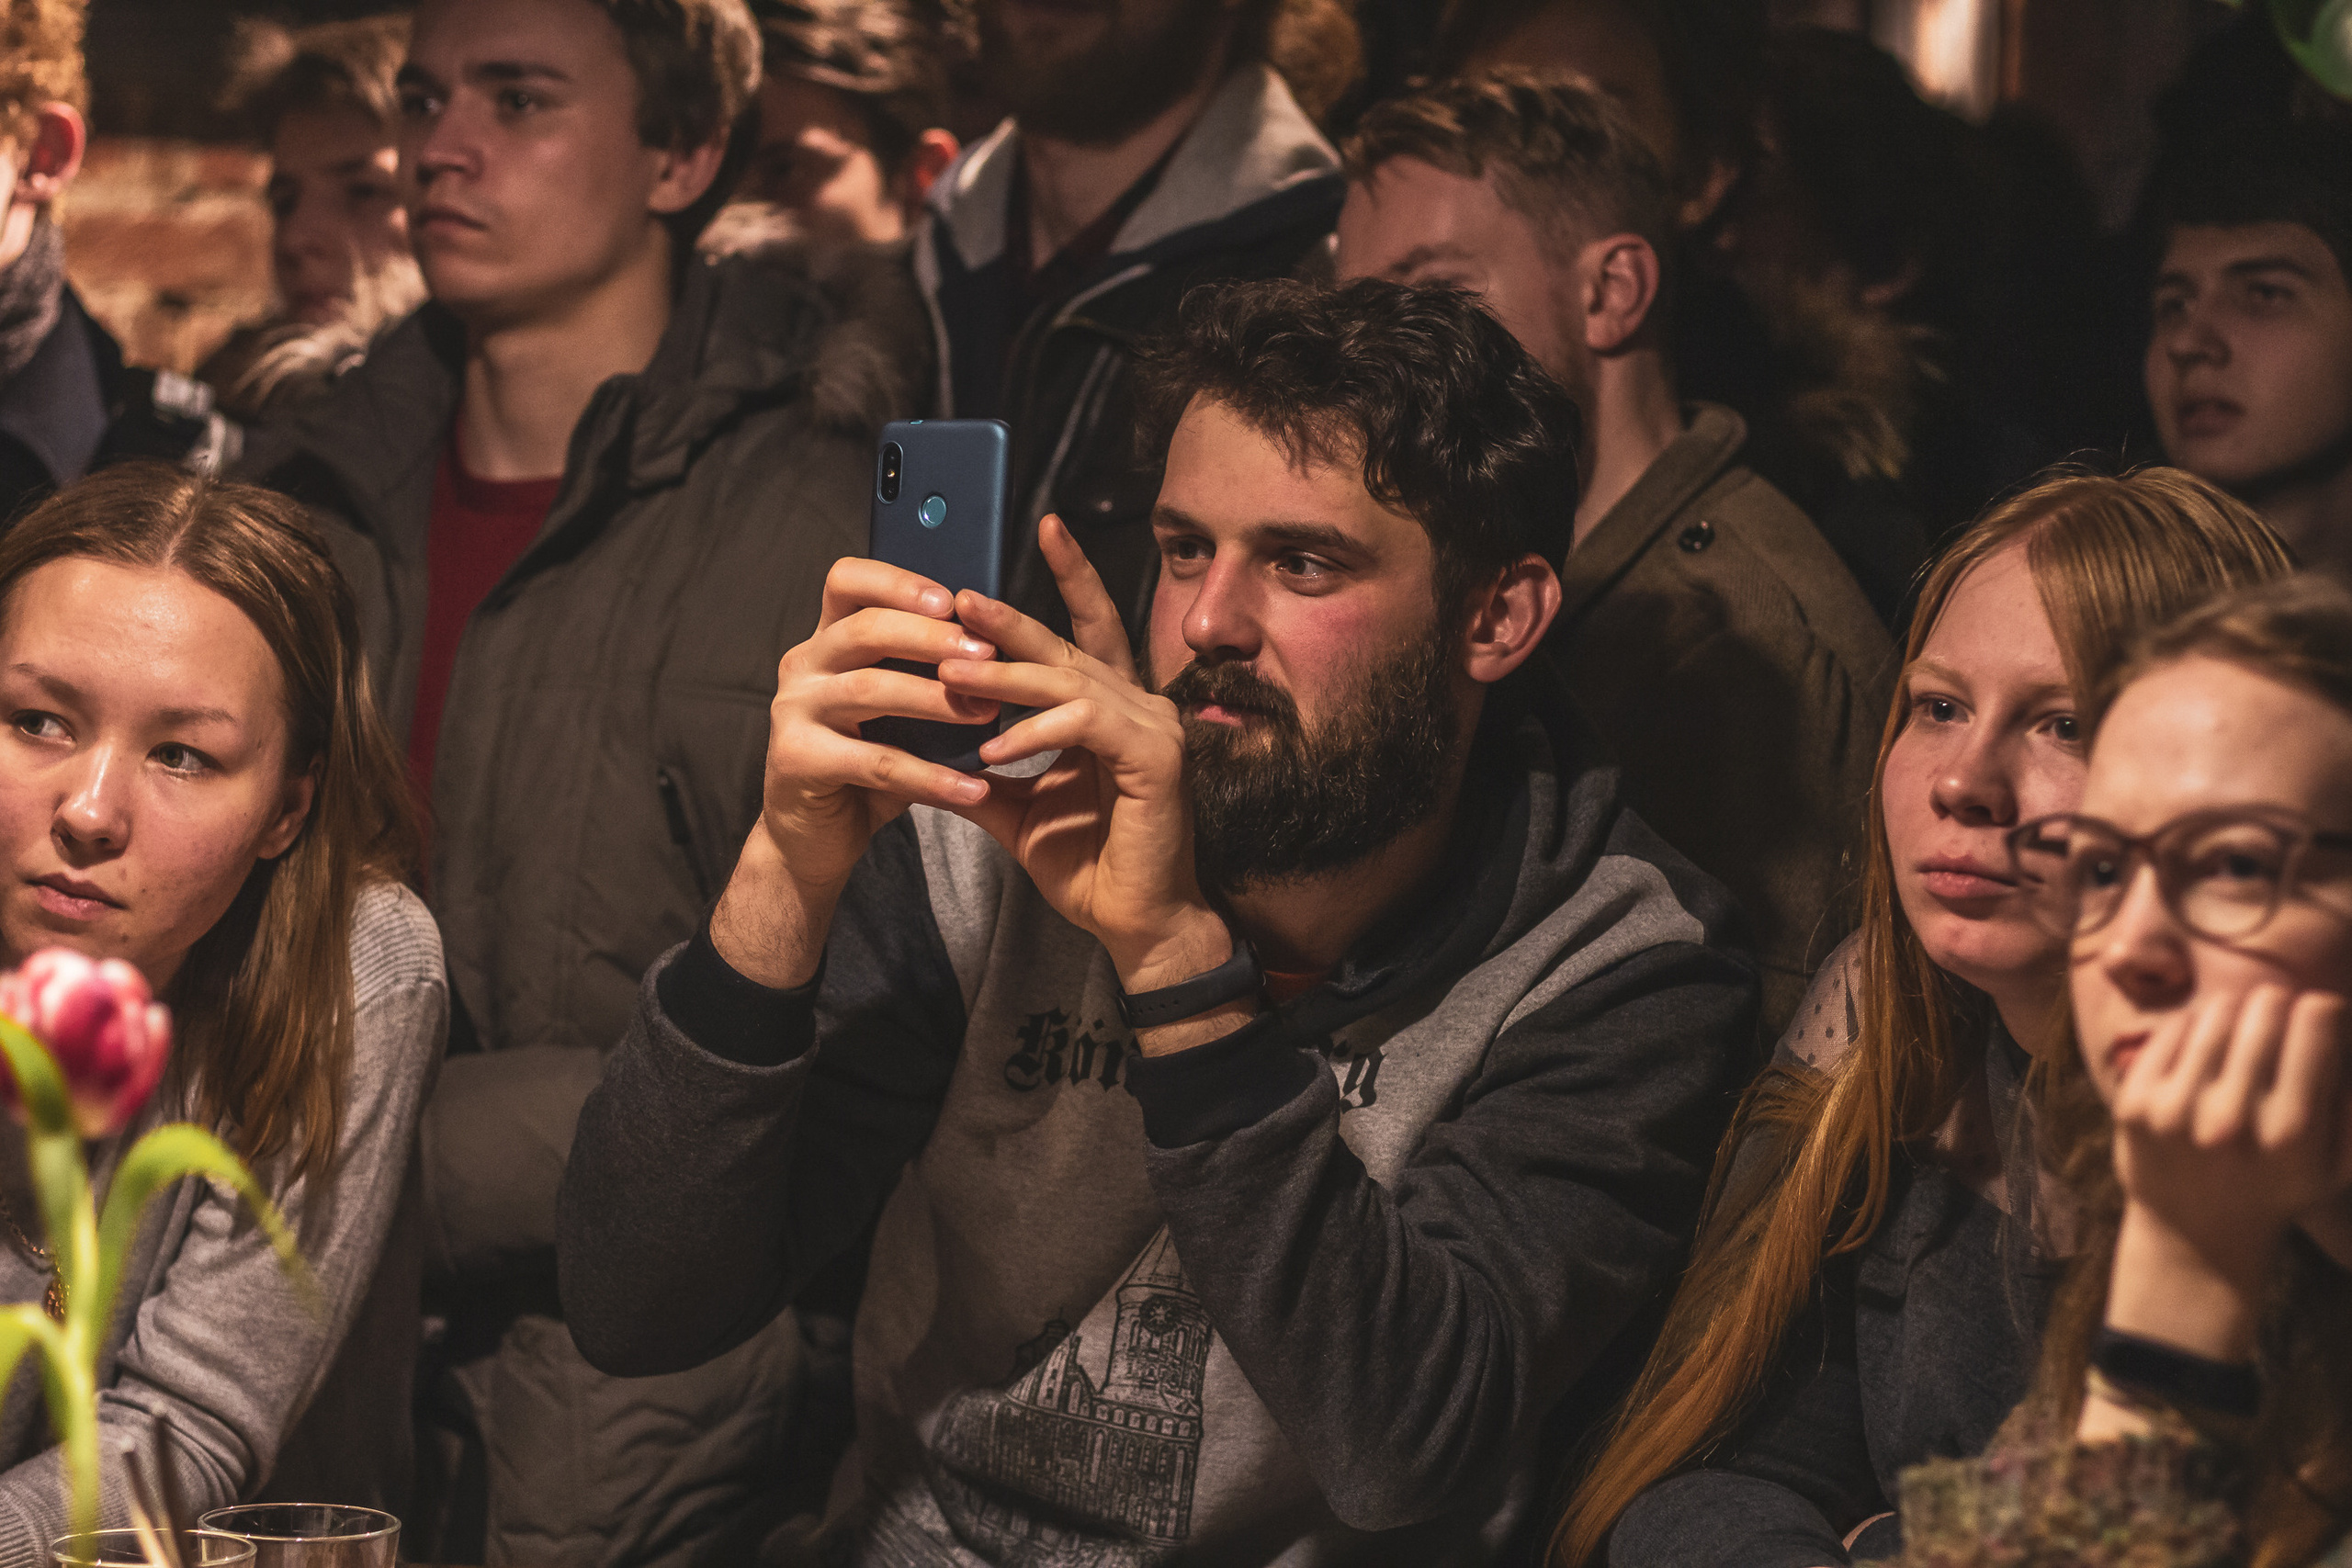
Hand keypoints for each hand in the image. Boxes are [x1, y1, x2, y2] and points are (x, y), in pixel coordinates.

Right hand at [709, 557, 1002, 987]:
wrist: (813, 837)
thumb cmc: (867, 762)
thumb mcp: (897, 710)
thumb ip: (926, 674)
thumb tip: (998, 644)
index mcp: (827, 640)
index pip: (848, 581)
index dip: (898, 582)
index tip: (953, 597)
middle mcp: (803, 665)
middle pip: (865, 629)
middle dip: (931, 637)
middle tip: (988, 652)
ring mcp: (793, 710)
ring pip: (870, 689)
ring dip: (936, 700)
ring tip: (987, 713)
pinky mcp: (796, 760)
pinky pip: (876, 763)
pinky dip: (931, 777)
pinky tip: (973, 788)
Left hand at [936, 516, 1234, 1005]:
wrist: (1136, 924)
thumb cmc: (1089, 865)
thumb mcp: (1018, 808)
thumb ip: (983, 771)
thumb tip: (925, 746)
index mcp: (1111, 708)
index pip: (1089, 628)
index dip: (1070, 575)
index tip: (1044, 525)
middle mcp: (1140, 705)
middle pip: (1070, 644)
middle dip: (1011, 619)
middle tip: (957, 597)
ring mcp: (1153, 728)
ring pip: (1072, 678)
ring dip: (1006, 676)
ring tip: (949, 675)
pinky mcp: (1155, 758)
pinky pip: (1085, 723)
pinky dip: (1035, 730)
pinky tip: (995, 745)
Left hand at [2097, 985, 2351, 1368]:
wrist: (2195, 1239)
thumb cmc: (2275, 1189)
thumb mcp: (2333, 1163)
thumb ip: (2347, 1103)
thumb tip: (2335, 1017)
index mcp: (2292, 1131)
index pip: (2316, 1018)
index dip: (2321, 1011)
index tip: (2315, 1021)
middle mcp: (2231, 1118)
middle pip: (2266, 1007)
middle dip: (2278, 1005)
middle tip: (2277, 1017)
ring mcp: (2175, 1109)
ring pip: (2217, 1010)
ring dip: (2237, 1010)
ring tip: (2244, 1026)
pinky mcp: (2134, 1104)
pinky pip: (2172, 1030)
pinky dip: (2194, 1026)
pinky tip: (2206, 1043)